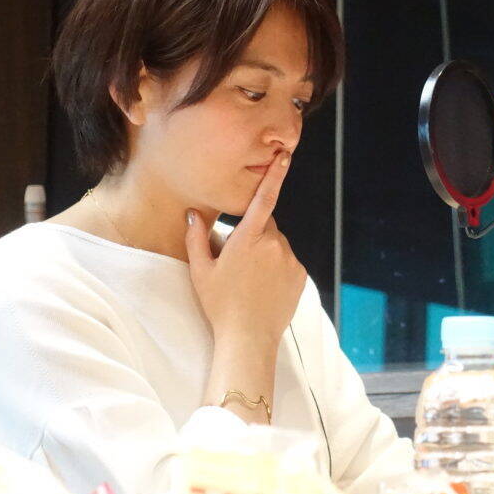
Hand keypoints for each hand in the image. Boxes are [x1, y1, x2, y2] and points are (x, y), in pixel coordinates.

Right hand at [185, 150, 305, 352]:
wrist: (249, 338)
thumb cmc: (220, 304)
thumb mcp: (201, 271)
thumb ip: (196, 237)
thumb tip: (193, 213)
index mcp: (248, 239)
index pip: (263, 199)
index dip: (274, 175)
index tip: (284, 155)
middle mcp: (274, 244)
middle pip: (265, 226)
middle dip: (254, 235)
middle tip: (237, 261)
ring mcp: (290, 259)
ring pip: (277, 245)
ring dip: (266, 252)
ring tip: (250, 280)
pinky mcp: (301, 274)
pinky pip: (288, 261)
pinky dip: (278, 267)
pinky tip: (264, 287)